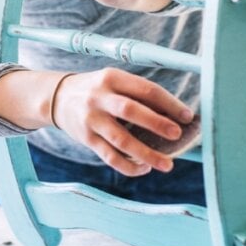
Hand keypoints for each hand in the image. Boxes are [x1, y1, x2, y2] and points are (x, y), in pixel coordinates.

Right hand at [51, 68, 193, 175]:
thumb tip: (174, 115)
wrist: (57, 98)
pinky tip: (143, 168)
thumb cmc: (97, 90)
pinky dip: (128, 165)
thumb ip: (137, 94)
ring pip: (121, 139)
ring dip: (146, 153)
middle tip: (177, 135)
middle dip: (157, 123)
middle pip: (131, 111)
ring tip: (167, 164)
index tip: (188, 116)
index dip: (169, 103)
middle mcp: (100, 97)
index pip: (146, 89)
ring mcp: (91, 119)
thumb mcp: (113, 81)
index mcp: (112, 78)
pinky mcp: (86, 138)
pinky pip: (110, 156)